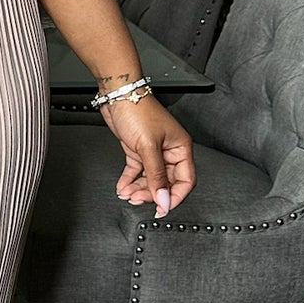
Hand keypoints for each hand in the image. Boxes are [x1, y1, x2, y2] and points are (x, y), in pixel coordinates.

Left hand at [101, 93, 195, 215]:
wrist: (117, 94)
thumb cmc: (138, 110)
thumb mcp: (148, 146)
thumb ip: (156, 175)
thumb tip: (164, 198)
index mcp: (181, 148)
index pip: (185, 181)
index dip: (175, 196)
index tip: (162, 208)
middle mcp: (169, 151)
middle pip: (166, 182)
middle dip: (152, 193)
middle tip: (138, 200)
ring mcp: (153, 151)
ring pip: (150, 178)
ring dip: (139, 189)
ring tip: (127, 194)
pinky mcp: (138, 149)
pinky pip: (137, 171)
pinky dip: (130, 180)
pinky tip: (123, 186)